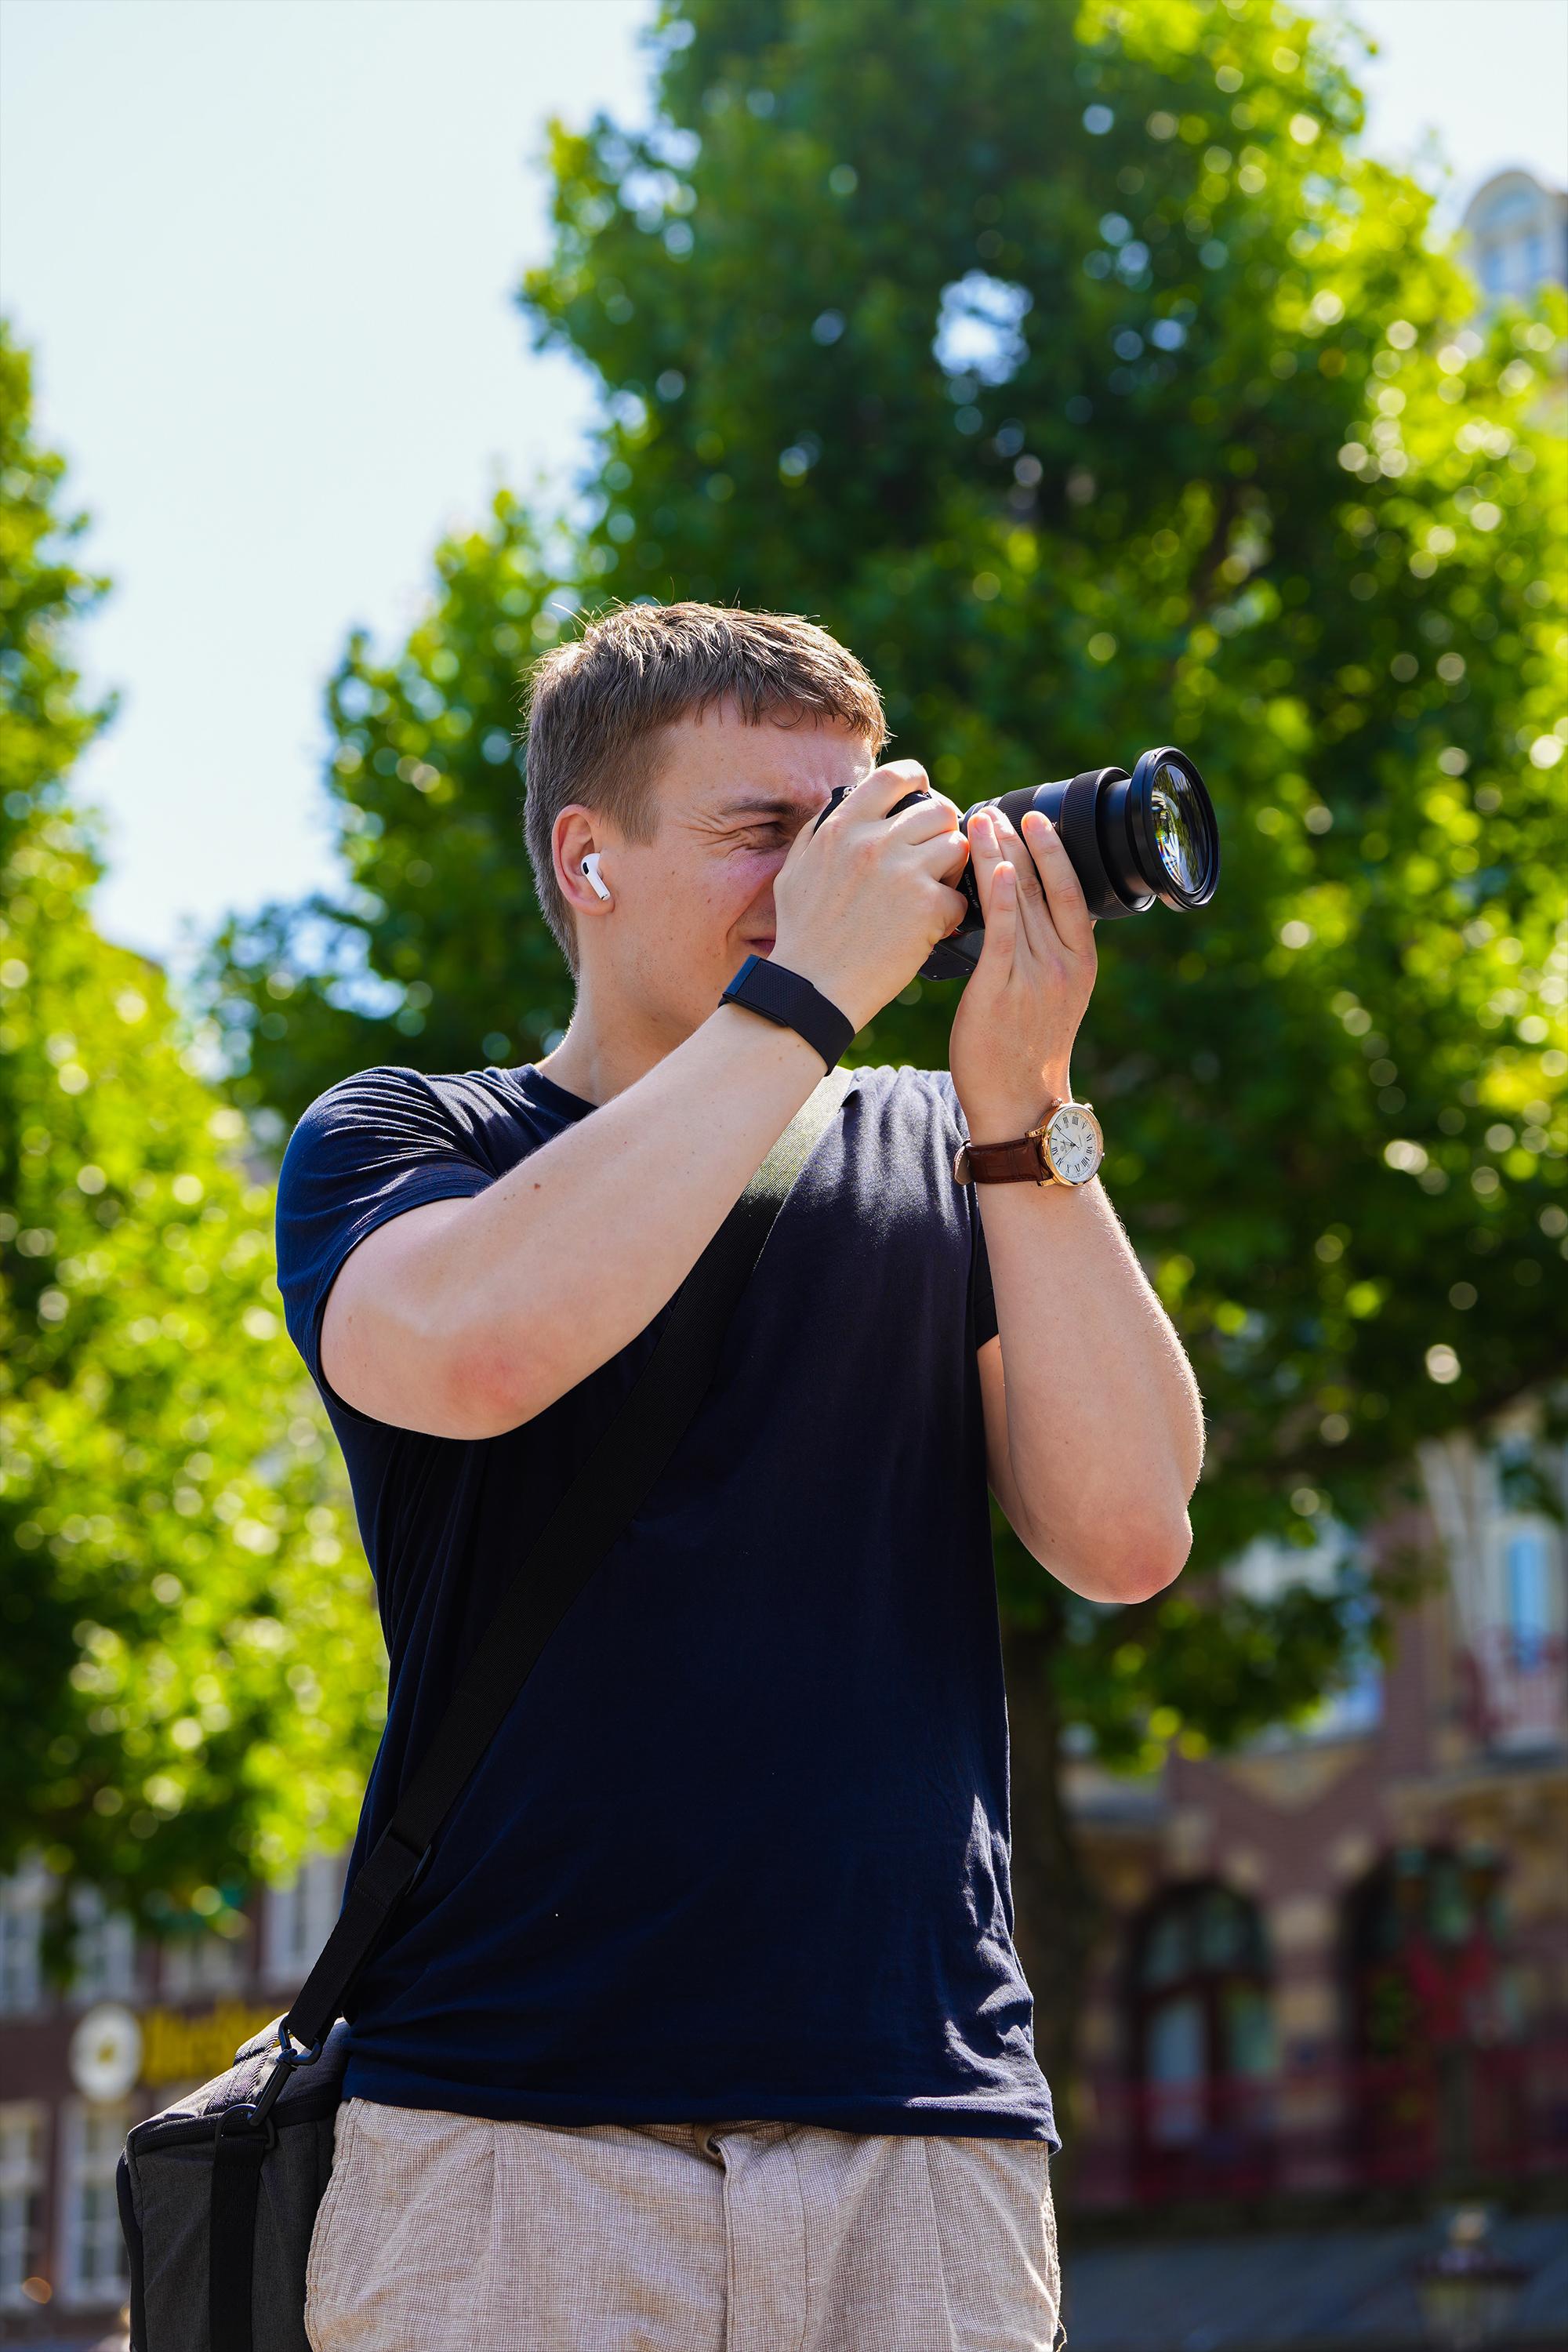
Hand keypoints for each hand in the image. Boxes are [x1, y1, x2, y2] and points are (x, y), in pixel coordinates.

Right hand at [770, 761, 969, 1030]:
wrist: (813, 989)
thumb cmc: (802, 937)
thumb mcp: (795, 872)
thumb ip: (818, 834)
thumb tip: (842, 807)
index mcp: (842, 828)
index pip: (894, 778)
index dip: (918, 781)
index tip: (924, 794)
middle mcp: (873, 842)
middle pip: (939, 811)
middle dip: (943, 833)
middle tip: (937, 858)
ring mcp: (903, 872)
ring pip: (958, 846)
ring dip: (953, 870)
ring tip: (936, 892)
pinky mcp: (927, 907)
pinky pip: (960, 896)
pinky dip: (951, 914)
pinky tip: (931, 929)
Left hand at [948, 805, 1096, 1140]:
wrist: (1018, 1102)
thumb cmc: (1023, 1050)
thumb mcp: (1049, 996)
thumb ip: (1042, 954)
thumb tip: (1019, 911)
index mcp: (1081, 962)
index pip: (1073, 892)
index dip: (1056, 852)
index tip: (1037, 821)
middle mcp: (1065, 963)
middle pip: (1046, 888)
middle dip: (1022, 844)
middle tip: (1002, 808)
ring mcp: (1037, 976)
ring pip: (1022, 901)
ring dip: (1001, 856)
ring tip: (982, 821)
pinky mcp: (1002, 989)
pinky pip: (1005, 933)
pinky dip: (1003, 896)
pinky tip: (996, 867)